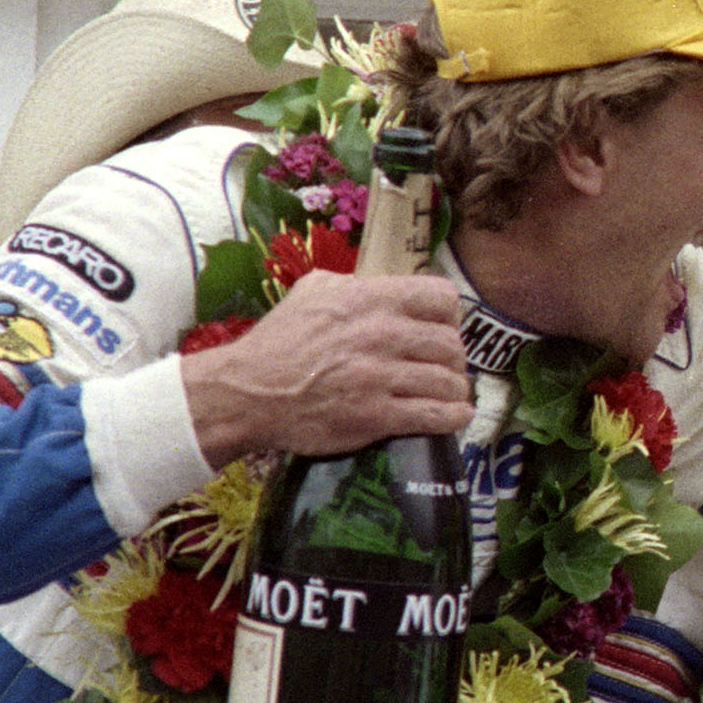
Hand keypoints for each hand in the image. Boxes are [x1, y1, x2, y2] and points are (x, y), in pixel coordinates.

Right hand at [183, 271, 473, 466]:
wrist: (247, 392)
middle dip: (453, 358)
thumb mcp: (312, 291)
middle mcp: (380, 334)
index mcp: (370, 299)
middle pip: (451, 344)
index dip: (449, 315)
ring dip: (455, 390)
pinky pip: (435, 415)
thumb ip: (354, 284)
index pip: (442, 297)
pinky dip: (452, 417)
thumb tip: (383, 285)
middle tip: (444, 367)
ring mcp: (380, 377)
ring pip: (449, 382)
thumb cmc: (279, 341)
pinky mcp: (376, 416)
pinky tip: (452, 415)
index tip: (441, 328)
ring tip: (449, 393)